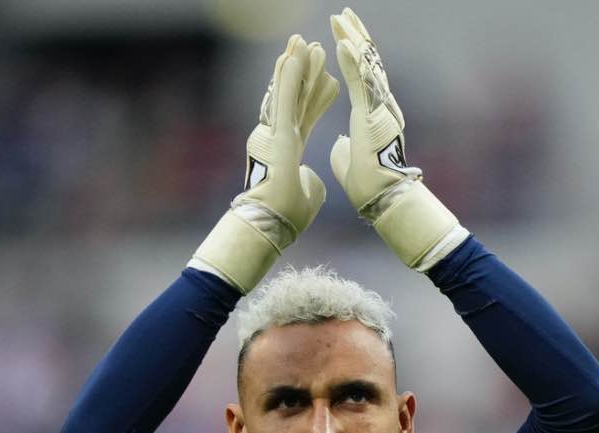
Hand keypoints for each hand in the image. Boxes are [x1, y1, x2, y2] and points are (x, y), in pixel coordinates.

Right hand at [191, 35, 338, 292]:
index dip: (315, 97)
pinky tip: (293, 56)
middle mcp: (278, 136)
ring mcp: (275, 133)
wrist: (271, 224)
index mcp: (288, 149)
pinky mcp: (276, 133)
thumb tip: (313, 179)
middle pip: (296, 98)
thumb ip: (311, 182)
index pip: (305, 116)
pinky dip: (289, 77)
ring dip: (296, 66)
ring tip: (303, 42)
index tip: (327, 79)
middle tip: (312, 47)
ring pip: (288, 93)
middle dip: (305, 73)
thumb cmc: (286, 216)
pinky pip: (284, 99)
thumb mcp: (308, 195)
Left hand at [328, 8, 465, 270]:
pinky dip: (351, 61)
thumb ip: (346, 150)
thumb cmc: (370, 188)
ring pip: (365, 67)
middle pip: (367, 64)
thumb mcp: (351, 164)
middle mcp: (381, 107)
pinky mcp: (373, 116)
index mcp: (374, 117)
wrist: (385, 201)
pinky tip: (341, 41)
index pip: (363, 79)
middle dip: (354, 36)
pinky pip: (361, 82)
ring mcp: (379, 109)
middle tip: (342, 15)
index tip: (343, 36)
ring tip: (339, 18)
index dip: (354, 55)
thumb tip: (341, 145)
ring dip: (352, 40)